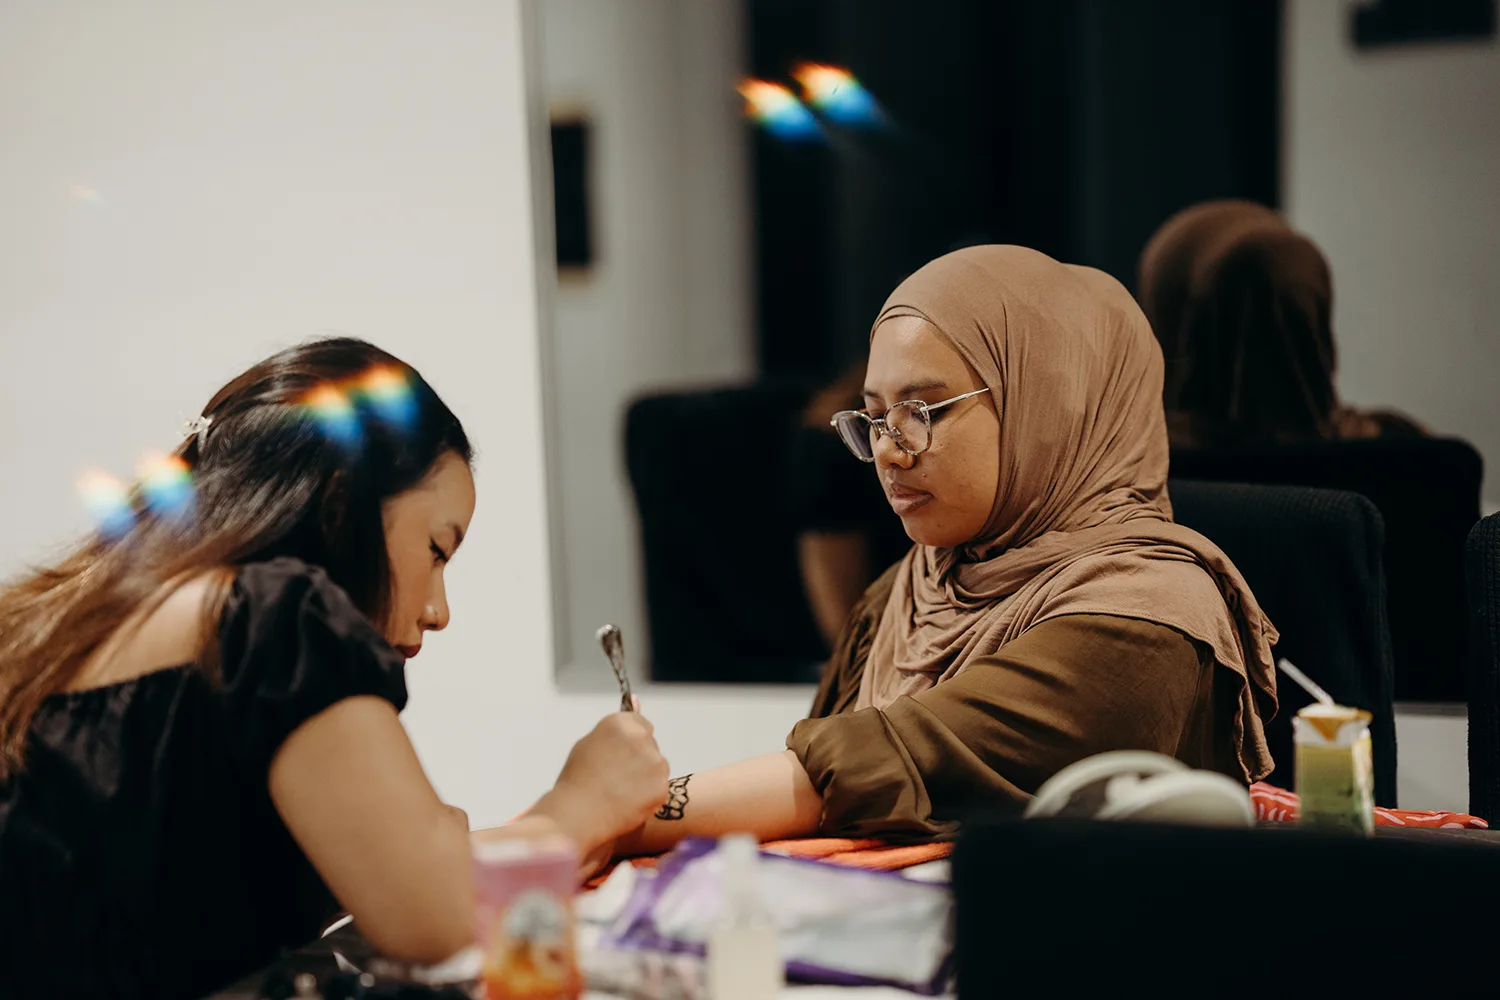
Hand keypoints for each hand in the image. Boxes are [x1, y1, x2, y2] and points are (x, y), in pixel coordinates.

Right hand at [532, 709, 668, 855]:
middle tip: (618, 777)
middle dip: (640, 759)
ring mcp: (654, 762)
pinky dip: (649, 796)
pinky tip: (629, 803)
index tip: (624, 753)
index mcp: (620, 723)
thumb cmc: (577, 781)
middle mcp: (641, 738)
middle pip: (650, 745)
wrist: (577, 814)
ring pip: (657, 767)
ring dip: (647, 777)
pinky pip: (660, 788)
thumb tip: (636, 701)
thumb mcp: (588, 744)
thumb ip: (614, 728)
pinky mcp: (662, 786)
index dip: (632, 740)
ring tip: (621, 792)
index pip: (640, 723)